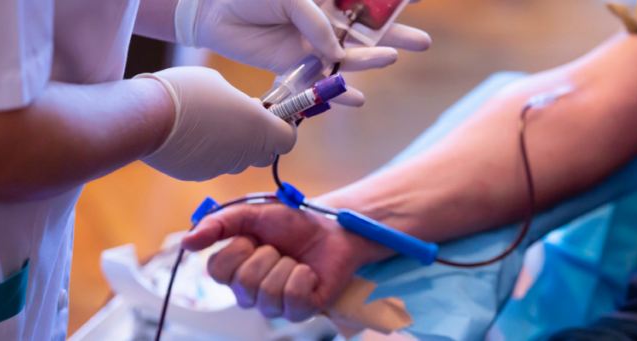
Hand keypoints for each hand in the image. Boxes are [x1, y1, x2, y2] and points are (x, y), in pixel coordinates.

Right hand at [139, 67, 295, 181]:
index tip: (269, 113)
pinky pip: (211, 164)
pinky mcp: (198, 175)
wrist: (146, 117)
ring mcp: (221, 168)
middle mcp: (244, 154)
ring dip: (231, 144)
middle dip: (258, 137)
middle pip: (264, 153)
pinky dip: (206, 152)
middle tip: (240, 115)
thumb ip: (237, 101)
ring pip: (236, 159)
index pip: (287, 138)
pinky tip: (187, 134)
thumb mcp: (219, 83)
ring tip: (207, 121)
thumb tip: (236, 108)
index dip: (282, 125)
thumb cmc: (187, 92)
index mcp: (259, 129)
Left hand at [181, 0, 431, 74]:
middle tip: (423, 43)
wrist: (213, 11)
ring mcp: (314, 43)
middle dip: (396, 34)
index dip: (392, 3)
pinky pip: (324, 80)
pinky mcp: (298, 66)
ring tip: (392, 60)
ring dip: (372, 60)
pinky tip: (356, 100)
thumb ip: (316, 21)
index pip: (366, 0)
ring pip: (350, 56)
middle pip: (369, 29)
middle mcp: (326, 19)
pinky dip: (339, 92)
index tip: (420, 2)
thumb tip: (337, 51)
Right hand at [182, 203, 374, 320]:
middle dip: (268, 255)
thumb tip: (186, 242)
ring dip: (287, 265)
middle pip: (244, 282)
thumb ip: (218, 224)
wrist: (331, 228)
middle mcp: (250, 293)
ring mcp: (274, 306)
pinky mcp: (299, 311)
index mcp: (234, 271)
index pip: (216, 270)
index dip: (238, 249)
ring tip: (295, 260)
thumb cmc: (292, 223)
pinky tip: (308, 272)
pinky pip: (293, 298)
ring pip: (268, 292)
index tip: (254, 237)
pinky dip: (303, 277)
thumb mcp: (252, 214)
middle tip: (280, 249)